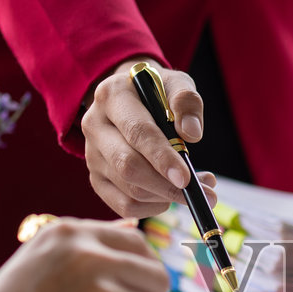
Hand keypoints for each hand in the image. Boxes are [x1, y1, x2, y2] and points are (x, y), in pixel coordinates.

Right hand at [80, 58, 218, 218]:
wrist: (131, 99)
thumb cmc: (157, 92)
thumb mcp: (175, 84)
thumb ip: (186, 102)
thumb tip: (191, 133)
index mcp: (112, 96)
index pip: (137, 132)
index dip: (162, 158)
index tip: (186, 178)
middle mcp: (94, 125)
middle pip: (128, 166)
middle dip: (166, 185)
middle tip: (200, 192)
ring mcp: (92, 155)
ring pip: (128, 189)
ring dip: (165, 196)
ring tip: (193, 190)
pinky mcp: (96, 178)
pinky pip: (124, 205)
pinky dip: (152, 207)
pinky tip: (169, 196)